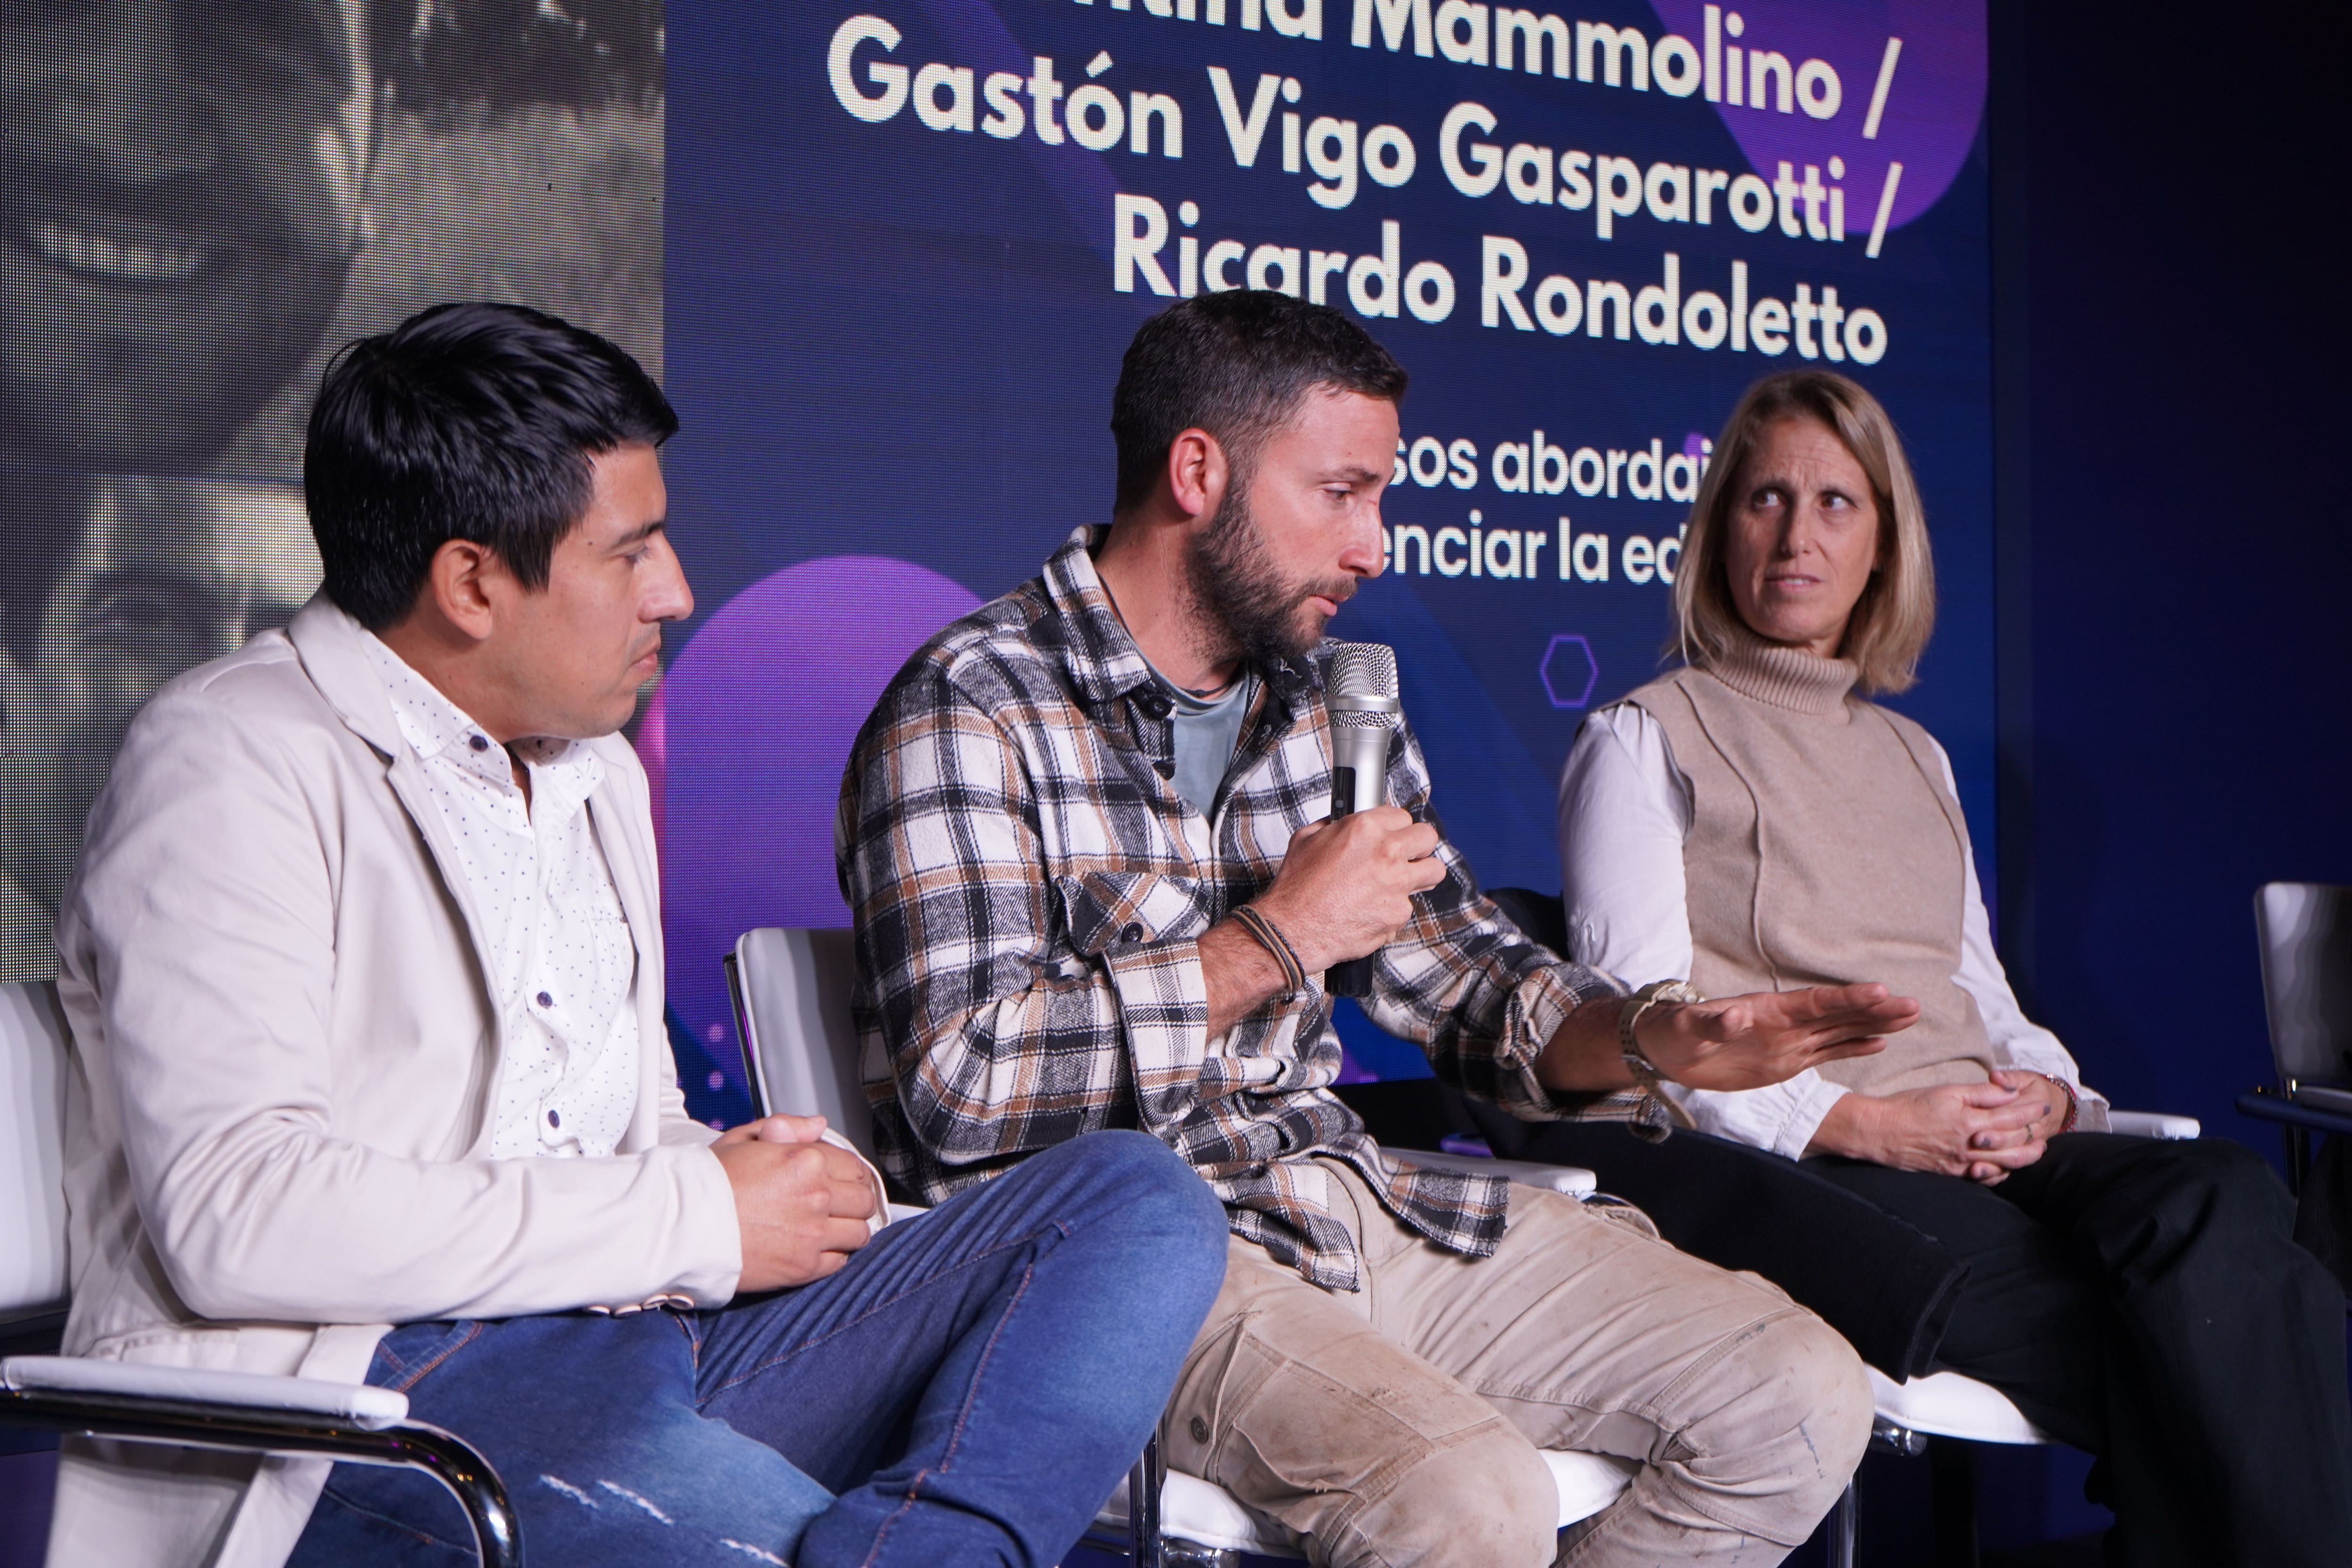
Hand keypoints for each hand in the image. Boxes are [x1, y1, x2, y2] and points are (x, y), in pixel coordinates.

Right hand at [713, 1115, 879, 1292]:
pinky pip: (840, 1261)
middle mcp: (816, 1196)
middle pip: (864, 1200)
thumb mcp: (743, 1139)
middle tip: (840, 1204)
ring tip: (831, 1227)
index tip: (841, 1180)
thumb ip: (787, 1127)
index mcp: (806, 1160)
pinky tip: (817, 1247)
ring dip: (849, 1229)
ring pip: (859, 1232)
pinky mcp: (804, 1267)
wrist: (681, 1227)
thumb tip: (818, 1126)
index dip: (849, 1172)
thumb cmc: (707, 1183)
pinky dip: (834, 1255)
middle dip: (855, 1200)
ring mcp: (813, 1234)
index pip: (854, 1165)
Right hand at [1252, 807, 1444, 973]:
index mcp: (1364, 829)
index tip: (1392, 834)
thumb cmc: (1296, 889)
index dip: (1395, 826)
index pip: (1402, 815)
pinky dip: (1393, 909)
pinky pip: (1408, 906)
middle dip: (1418, 845)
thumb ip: (1333, 825)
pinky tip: (1373, 910)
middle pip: (1426, 837)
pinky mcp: (1398, 913)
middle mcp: (1386, 853)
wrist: (1292, 929)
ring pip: (1434, 871)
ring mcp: (1396, 884)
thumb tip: (1345, 821)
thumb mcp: (1306, 839)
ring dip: (1421, 874)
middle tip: (1407, 854)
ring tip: (1402, 881)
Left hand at [1635, 982, 1917, 1092]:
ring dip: (1873, 1024)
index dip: (1846, 998)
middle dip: (1874, 1009)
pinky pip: (1826, 1053)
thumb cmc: (1673, 1033)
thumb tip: (1734, 1015)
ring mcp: (1789, 1041)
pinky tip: (1880, 1042)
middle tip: (1912, 1005)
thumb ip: (1713, 1024)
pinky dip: (1853, 1048)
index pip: (1814, 1003)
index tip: (1879, 992)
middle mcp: (1785, 1023)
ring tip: (1909, 1016)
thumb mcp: (1688, 1029)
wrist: (1666, 1052)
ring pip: (1840, 1031)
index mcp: (1767, 1011)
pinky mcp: (1786, 1061)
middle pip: (1838, 1014)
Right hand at [1805, 1076, 2056, 1181]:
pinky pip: (1984, 1177)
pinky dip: (2001, 1173)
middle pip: (2014, 1144)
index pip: (2011, 1116)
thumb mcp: (1944, 1091)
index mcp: (1971, 1121)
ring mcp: (1962, 1163)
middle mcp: (1971, 1145)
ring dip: (2024, 1157)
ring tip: (2035, 1151)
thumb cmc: (1908, 1106)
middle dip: (2033, 1135)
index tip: (2043, 1104)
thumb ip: (1980, 1093)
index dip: (2029, 1110)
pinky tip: (2005, 1168)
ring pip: (2004, 1164)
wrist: (1878, 1131)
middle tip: (2045, 1127)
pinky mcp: (1951, 1173)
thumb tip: (2008, 1091)